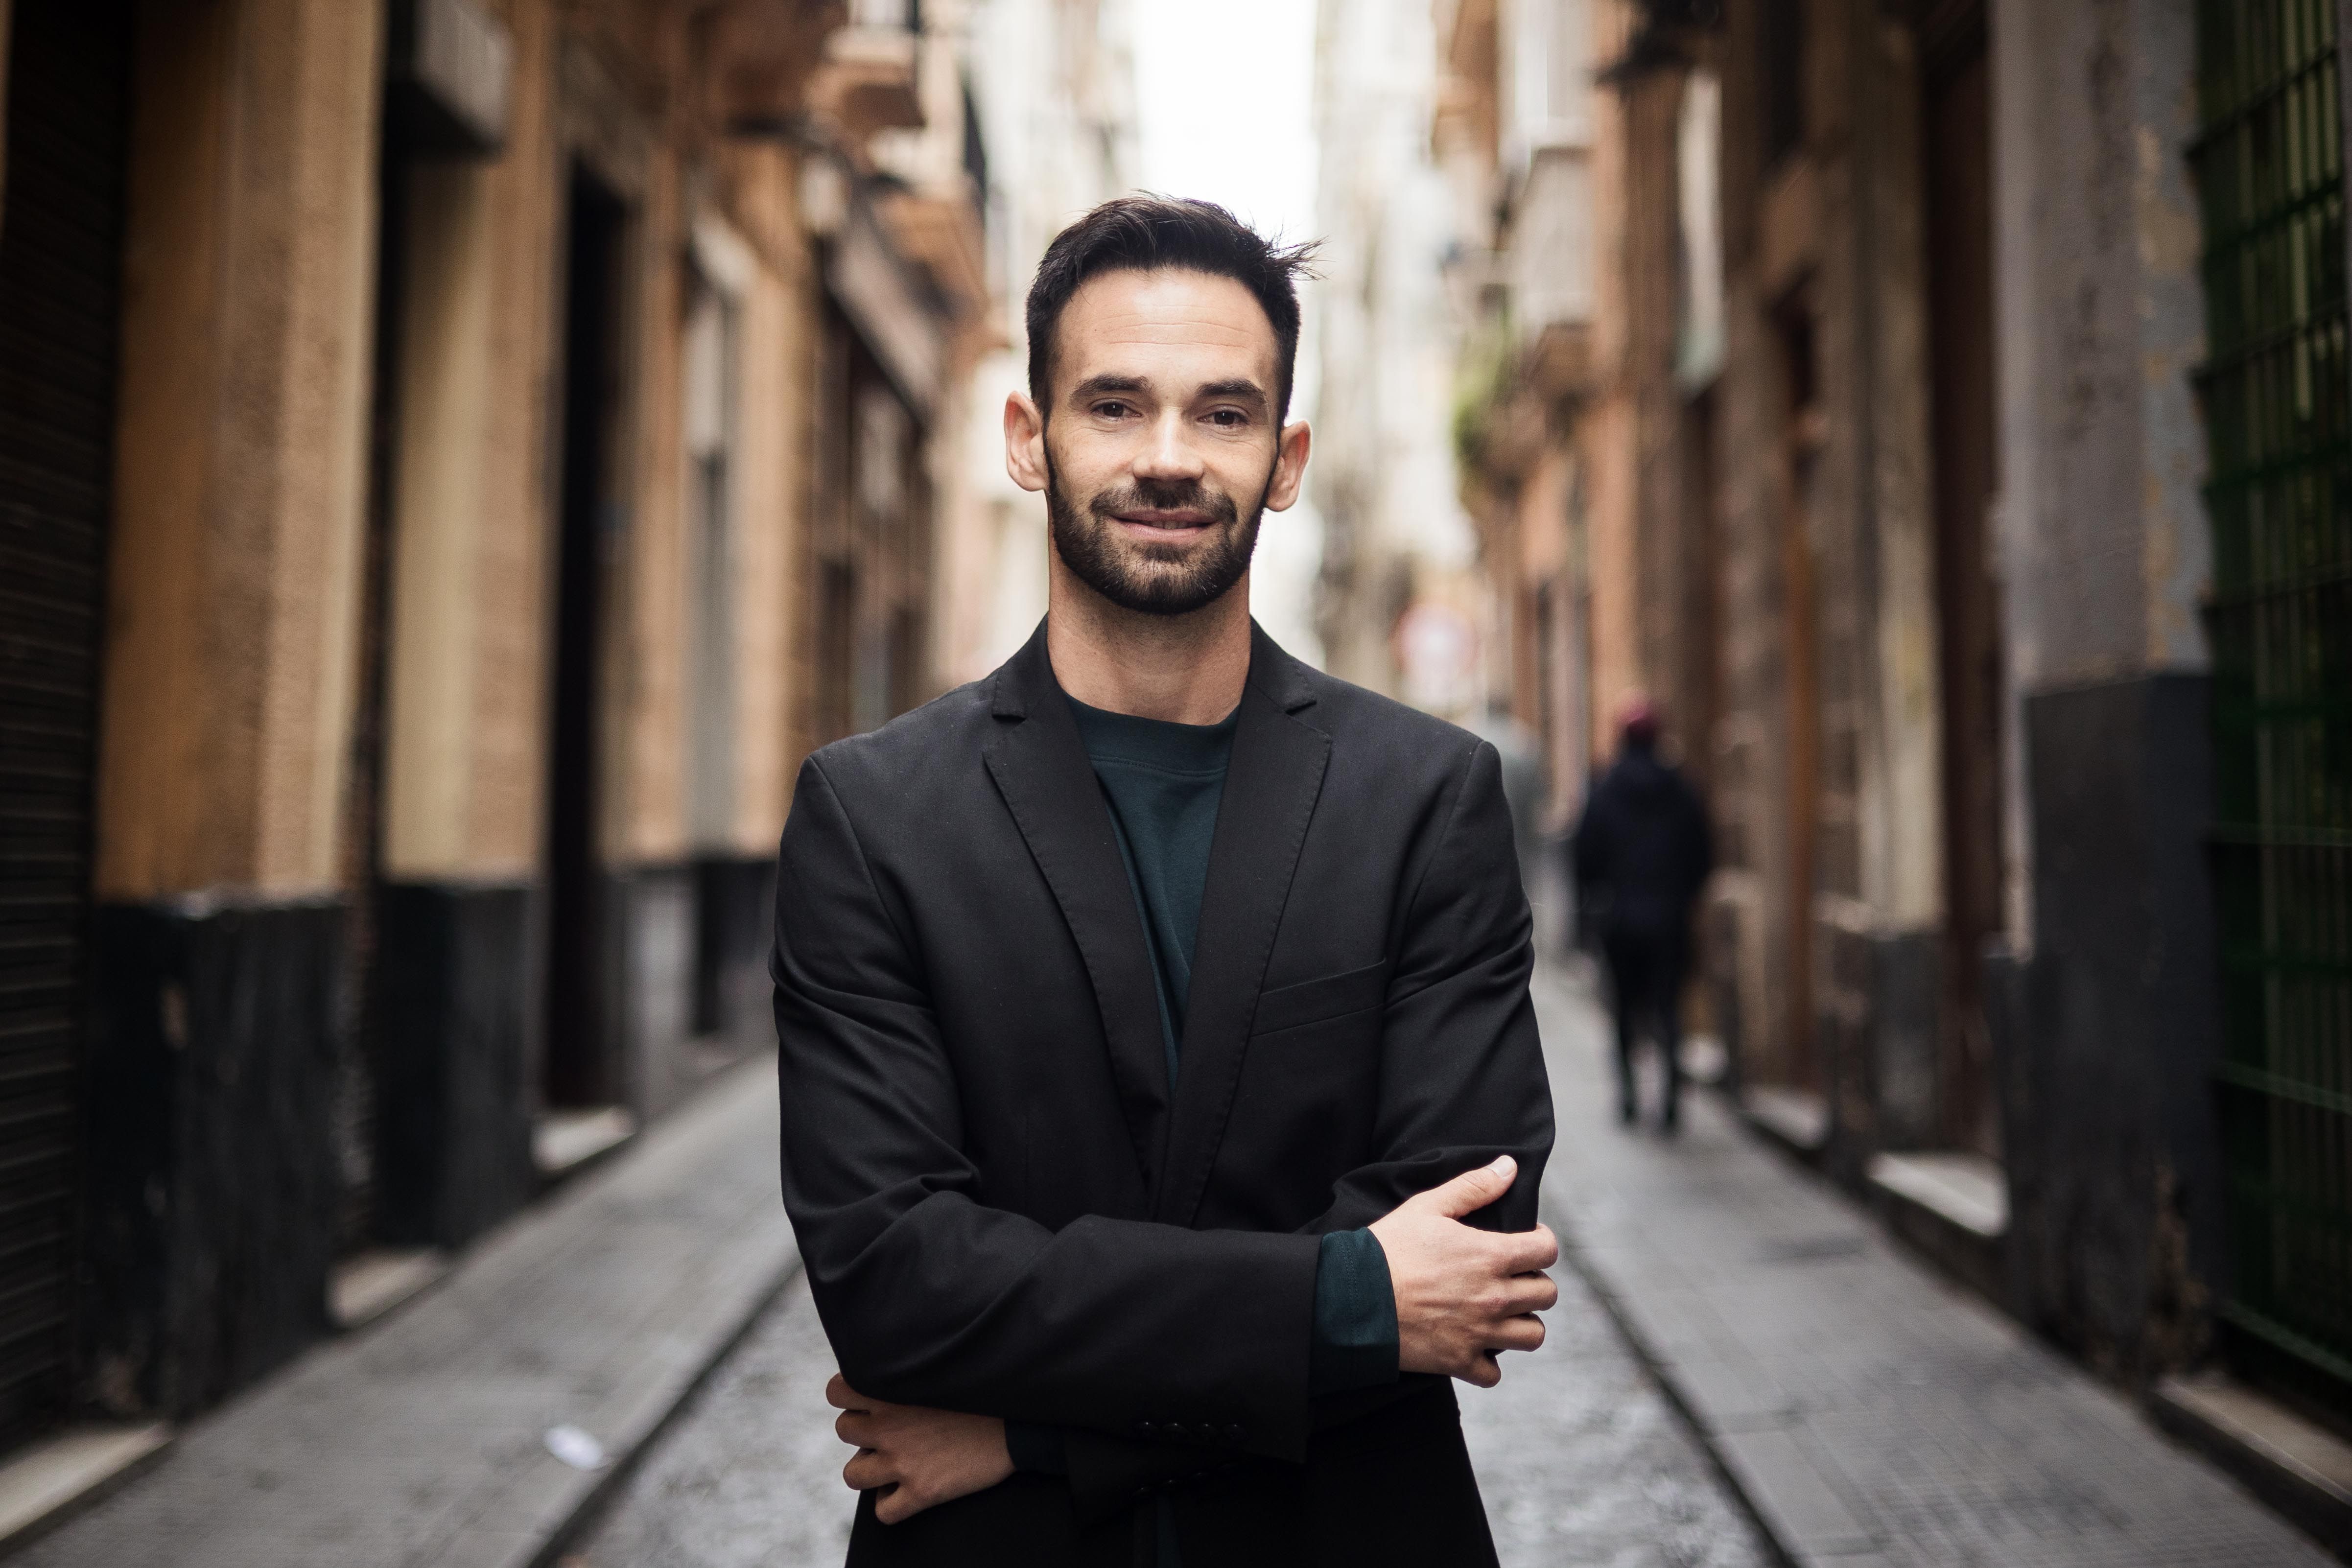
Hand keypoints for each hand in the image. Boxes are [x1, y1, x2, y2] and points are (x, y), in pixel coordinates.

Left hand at [827, 1374, 1014, 1523]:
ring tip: (895, 1462)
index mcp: (890, 1389)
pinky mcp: (922, 1491)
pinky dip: (892, 1504)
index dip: (850, 1396)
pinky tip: (910, 1490)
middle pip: (844, 1430)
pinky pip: (884, 1511)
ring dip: (870, 1469)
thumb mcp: (937, 1365)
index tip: (871, 1399)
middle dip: (864, 1431)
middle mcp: (888, 1426)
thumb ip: (907, 1369)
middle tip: (891, 1429)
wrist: (1019, 1421)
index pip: (836, 1391)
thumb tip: (887, 1375)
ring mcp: (902, 1462)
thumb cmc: (983, 1388)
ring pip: (853, 1474)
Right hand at [1367, 1155, 1557, 1387]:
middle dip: (1533, 1282)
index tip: (1526, 1242)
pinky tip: (1473, 1344)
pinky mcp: (1460, 1362)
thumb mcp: (1427, 1207)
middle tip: (1511, 1277)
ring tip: (1501, 1313)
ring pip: (1532, 1336)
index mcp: (1491, 1256)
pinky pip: (1494, 1374)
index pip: (1546, 1250)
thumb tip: (1509, 1166)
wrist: (1352, 1298)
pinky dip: (1488, 1363)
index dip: (1541, 1242)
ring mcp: (1480, 1333)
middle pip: (1546, 1294)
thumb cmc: (1387, 1249)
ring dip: (1521, 1323)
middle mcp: (1494, 1297)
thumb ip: (1473, 1186)